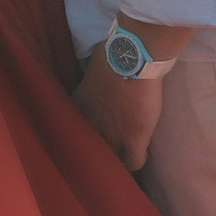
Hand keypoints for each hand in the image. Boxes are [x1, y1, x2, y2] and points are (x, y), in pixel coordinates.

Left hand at [74, 44, 165, 173]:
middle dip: (98, 153)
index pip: (76, 132)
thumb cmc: (112, 54)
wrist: (132, 57)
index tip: (93, 135)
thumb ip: (92, 82)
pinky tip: (139, 157)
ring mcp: (112, 134)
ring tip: (123, 160)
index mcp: (80, 107)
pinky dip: (136, 162)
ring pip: (112, 160)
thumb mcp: (92, 70)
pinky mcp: (133, 138)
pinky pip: (134, 162)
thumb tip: (98, 78)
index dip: (87, 136)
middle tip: (108, 152)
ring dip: (118, 160)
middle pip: (91, 151)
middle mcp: (91, 125)